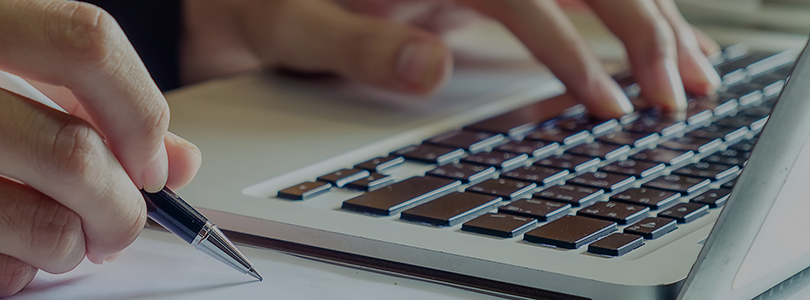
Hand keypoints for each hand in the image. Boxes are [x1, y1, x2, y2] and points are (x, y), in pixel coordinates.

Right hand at [0, 0, 200, 298]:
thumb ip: (55, 99)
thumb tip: (173, 154)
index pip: (79, 37)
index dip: (140, 105)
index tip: (151, 148)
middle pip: (70, 146)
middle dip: (124, 200)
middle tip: (125, 214)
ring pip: (41, 224)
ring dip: (75, 245)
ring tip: (61, 238)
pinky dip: (18, 272)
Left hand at [181, 0, 721, 118]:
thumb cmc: (260, 4)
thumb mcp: (291, 27)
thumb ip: (358, 47)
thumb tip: (430, 67)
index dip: (573, 49)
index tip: (607, 101)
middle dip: (639, 27)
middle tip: (677, 92)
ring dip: (646, 19)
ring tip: (691, 73)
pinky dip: (611, 16)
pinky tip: (653, 41)